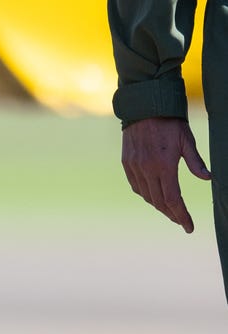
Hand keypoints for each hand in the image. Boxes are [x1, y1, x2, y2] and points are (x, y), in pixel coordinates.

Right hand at [121, 116, 210, 232]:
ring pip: (146, 196)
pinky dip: (145, 194)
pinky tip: (153, 195)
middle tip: (181, 219)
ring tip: (169, 208)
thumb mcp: (187, 140)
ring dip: (158, 205)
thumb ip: (196, 162)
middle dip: (172, 214)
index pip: (173, 200)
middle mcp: (147, 169)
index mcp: (164, 165)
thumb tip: (207, 178)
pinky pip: (136, 186)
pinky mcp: (126, 162)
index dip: (182, 216)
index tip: (189, 227)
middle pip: (159, 202)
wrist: (144, 106)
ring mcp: (135, 166)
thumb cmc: (169, 122)